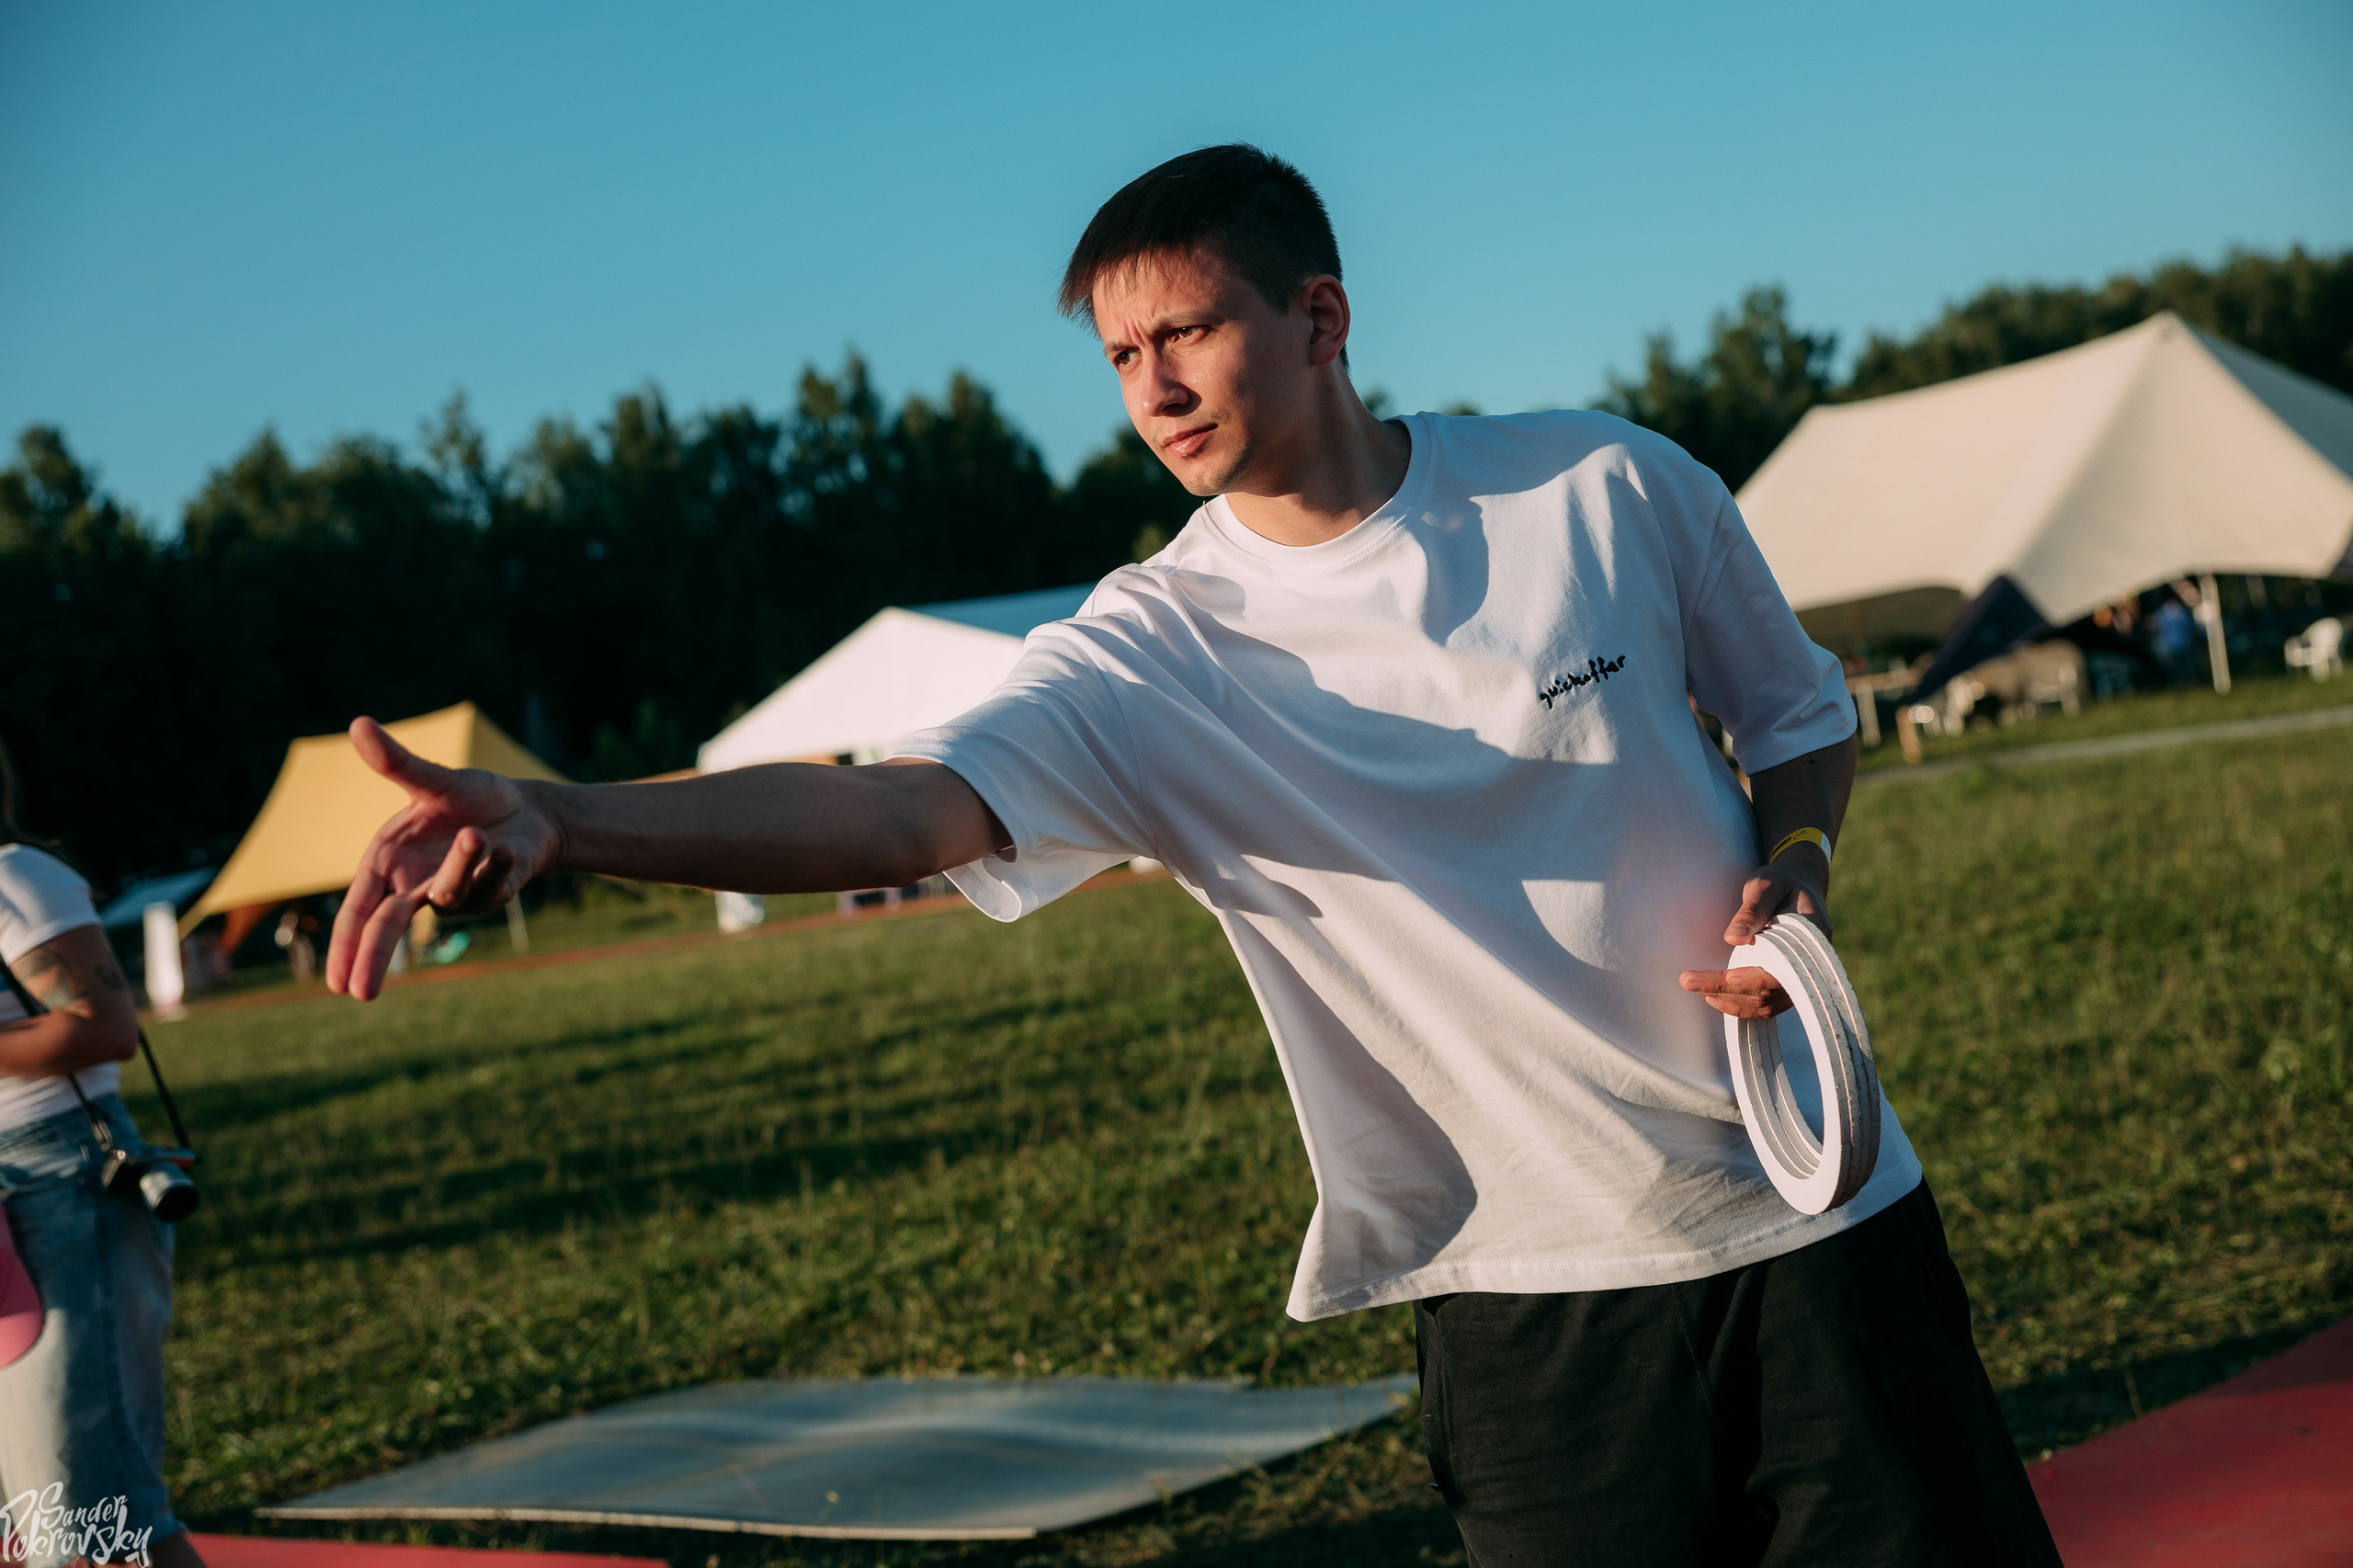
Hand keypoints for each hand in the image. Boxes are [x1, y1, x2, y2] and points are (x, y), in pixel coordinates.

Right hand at [326, 717, 561, 1000]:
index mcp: (388, 864)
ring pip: (449, 894)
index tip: (336, 982)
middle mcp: (415, 886)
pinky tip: (507, 847)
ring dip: (461, 868)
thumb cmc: (473, 798)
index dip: (347, 944)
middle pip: (387, 930)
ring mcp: (454, 894)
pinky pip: (490, 886)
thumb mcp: (435, 780)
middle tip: (360, 995)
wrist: (528, 809)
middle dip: (375, 959)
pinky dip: (496, 864)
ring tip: (477, 835)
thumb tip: (358, 723)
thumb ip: (398, 764)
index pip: (359, 910)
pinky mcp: (491, 894)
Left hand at [1676, 852, 1830, 1020]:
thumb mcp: (1765, 886)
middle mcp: (1811, 964)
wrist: (1798, 885)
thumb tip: (1733, 937)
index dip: (1757, 978)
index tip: (1728, 976)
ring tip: (1696, 988)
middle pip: (1770, 991)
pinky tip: (1714, 996)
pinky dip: (1741, 1005)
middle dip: (1728, 990)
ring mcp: (1800, 977)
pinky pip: (1767, 1003)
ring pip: (1768, 1004)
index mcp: (1812, 937)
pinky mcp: (1787, 981)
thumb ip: (1752, 910)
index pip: (1785, 969)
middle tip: (1687, 981)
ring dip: (1731, 1001)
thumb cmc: (1781, 882)